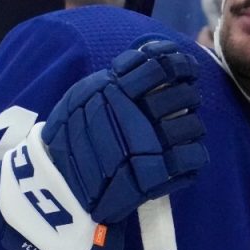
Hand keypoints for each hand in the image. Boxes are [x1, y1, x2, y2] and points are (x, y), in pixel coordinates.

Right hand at [0, 39, 207, 249]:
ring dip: (191, 127)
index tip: (180, 70)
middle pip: (185, 95)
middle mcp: (140, 114)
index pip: (162, 66)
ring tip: (182, 133)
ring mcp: (152, 145)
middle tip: (181, 104)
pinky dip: (193, 155)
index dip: (177, 65)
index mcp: (119, 91)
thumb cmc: (65, 138)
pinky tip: (183, 157)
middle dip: (187, 97)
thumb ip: (110, 81)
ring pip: (194, 126)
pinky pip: (193, 158)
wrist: (56, 186)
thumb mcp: (81, 97)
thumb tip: (144, 64)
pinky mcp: (159, 174)